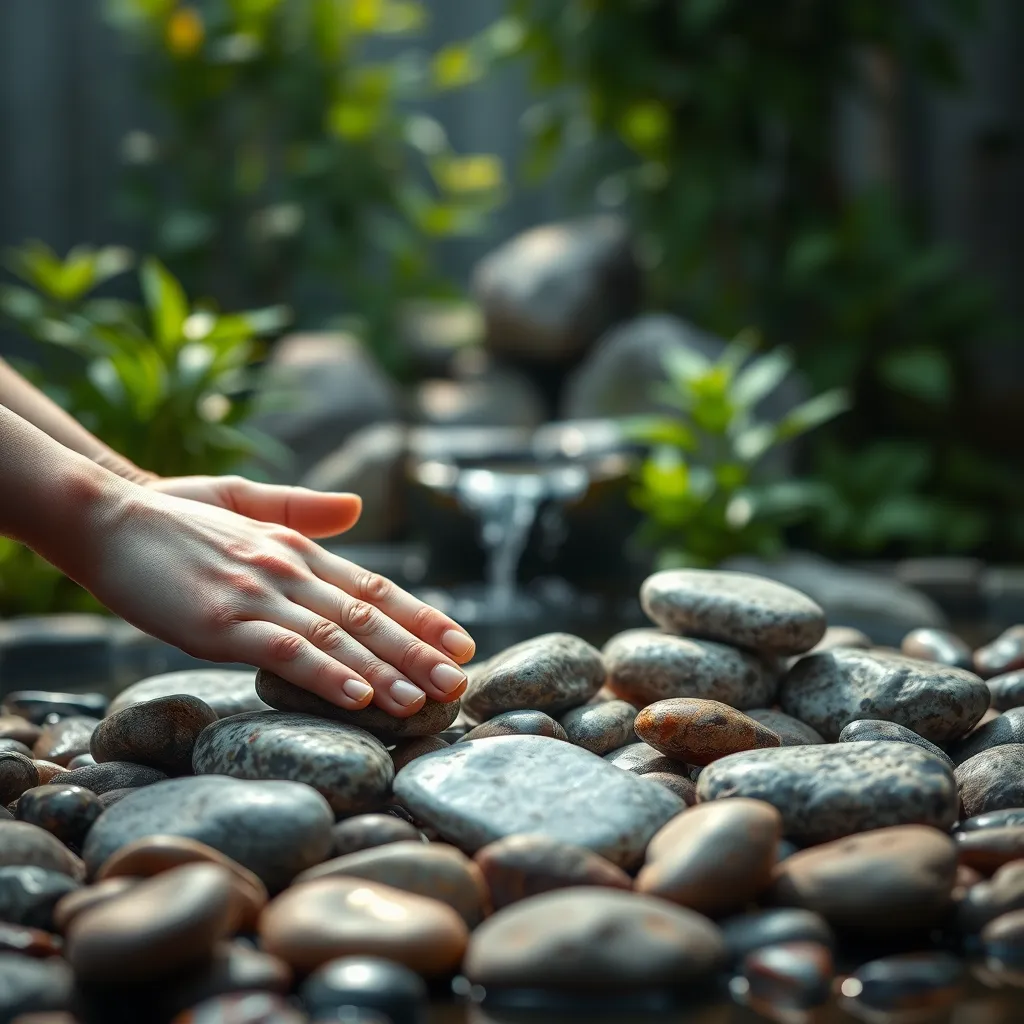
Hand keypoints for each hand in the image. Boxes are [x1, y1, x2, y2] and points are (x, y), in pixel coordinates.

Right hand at [73, 479, 474, 717]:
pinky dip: (326, 674)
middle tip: (460, 683)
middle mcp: (288, 568)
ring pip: (337, 637)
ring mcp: (256, 595)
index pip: (375, 588)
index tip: (461, 643)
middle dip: (419, 652)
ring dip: (387, 671)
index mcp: (297, 546)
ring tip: (426, 700)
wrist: (103, 516)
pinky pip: (285, 651)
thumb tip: (357, 507)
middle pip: (369, 616)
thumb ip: (301, 508)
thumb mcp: (243, 502)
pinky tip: (359, 696)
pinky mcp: (219, 624)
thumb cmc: (172, 515)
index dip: (422, 617)